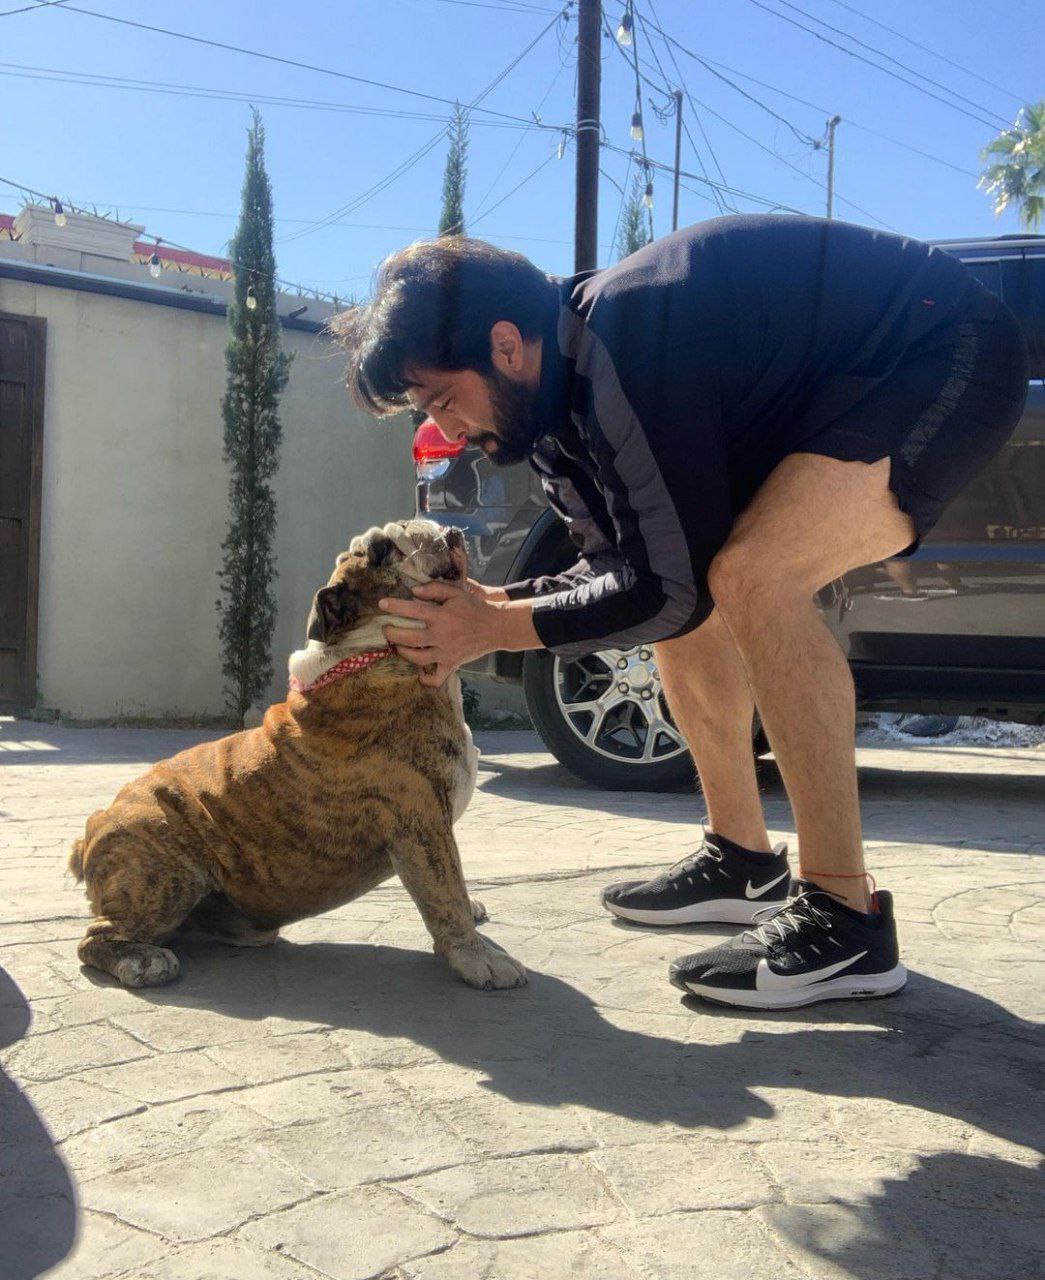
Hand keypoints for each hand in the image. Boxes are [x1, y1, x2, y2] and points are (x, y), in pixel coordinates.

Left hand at [380, 581, 505, 687]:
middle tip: (386, 629)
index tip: (382, 604)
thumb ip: (435, 589)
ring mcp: (446, 653)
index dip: (395, 606)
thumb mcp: (457, 593)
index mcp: (442, 616)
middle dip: (392, 634)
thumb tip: (413, 591)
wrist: (496, 628)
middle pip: (410, 638)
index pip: (413, 610)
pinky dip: (426, 679)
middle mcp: (441, 636)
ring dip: (403, 653)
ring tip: (397, 646)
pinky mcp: (452, 664)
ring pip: (418, 658)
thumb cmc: (474, 609)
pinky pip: (437, 677)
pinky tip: (418, 675)